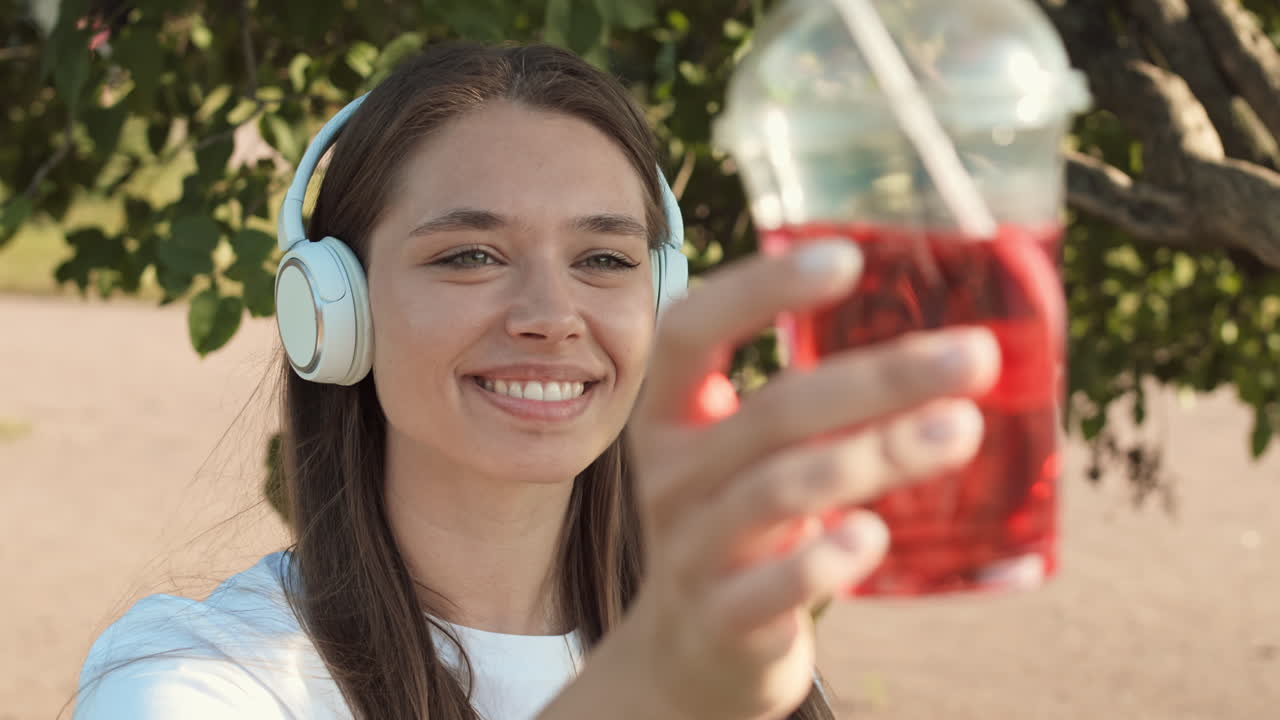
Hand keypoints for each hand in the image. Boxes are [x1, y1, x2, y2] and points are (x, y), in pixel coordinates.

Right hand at [621, 240, 999, 719]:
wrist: (690, 648)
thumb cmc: (739, 523)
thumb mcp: (745, 455)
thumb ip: (808, 403)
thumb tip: (942, 345)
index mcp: (670, 415)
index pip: (692, 331)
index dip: (759, 290)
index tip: (847, 258)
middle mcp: (668, 475)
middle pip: (772, 413)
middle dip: (879, 379)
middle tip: (974, 355)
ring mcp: (689, 549)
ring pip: (781, 490)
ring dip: (879, 455)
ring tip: (962, 428)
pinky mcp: (719, 619)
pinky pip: (770, 587)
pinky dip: (824, 560)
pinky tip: (874, 536)